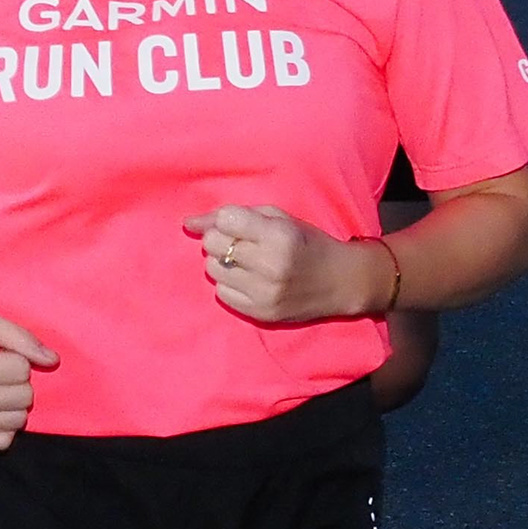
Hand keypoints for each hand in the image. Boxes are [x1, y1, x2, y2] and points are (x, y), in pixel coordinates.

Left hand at [184, 205, 388, 325]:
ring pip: (212, 269)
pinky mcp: (260, 313)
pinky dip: (230, 284)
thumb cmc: (306, 243)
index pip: (224, 220)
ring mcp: (264, 293)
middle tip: (242, 244)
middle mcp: (269, 265)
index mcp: (277, 235)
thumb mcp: (278, 218)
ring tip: (246, 263)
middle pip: (213, 244)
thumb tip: (187, 222)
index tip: (238, 225)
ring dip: (223, 262)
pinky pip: (221, 293)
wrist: (340, 281)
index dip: (226, 221)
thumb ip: (233, 215)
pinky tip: (249, 280)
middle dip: (221, 240)